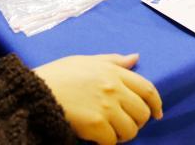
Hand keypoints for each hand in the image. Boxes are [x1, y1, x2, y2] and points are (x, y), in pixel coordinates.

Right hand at [35, 54, 161, 144]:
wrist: (35, 91)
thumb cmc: (59, 75)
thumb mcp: (87, 60)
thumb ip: (113, 61)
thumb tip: (136, 58)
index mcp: (114, 72)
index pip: (148, 89)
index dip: (156, 104)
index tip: (158, 113)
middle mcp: (114, 88)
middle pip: (142, 113)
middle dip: (137, 122)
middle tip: (125, 125)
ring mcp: (106, 107)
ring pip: (130, 130)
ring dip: (122, 135)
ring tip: (110, 132)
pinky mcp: (96, 124)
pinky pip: (112, 141)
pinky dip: (106, 143)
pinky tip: (96, 138)